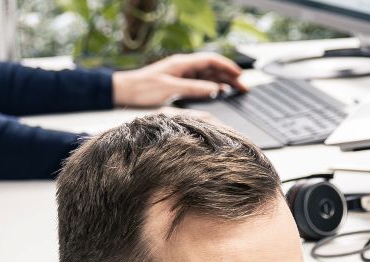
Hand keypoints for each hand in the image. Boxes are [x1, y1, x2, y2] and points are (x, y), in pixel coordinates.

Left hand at [110, 52, 243, 107]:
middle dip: (229, 75)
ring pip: (208, 74)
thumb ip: (194, 88)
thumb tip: (215, 88)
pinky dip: (212, 86)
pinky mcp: (178, 83)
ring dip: (223, 81)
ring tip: (236, 90)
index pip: (211, 60)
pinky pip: (200, 82)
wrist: (125, 91)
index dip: (227, 67)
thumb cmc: (143, 89)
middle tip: (244, 86)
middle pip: (212, 67)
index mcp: (182, 63)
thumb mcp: (170, 89)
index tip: (240, 76)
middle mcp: (184, 66)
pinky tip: (219, 92)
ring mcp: (182, 74)